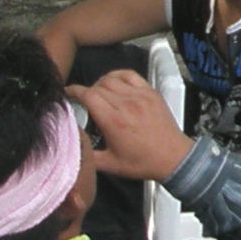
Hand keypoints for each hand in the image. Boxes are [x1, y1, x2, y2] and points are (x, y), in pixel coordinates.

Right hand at [69, 70, 190, 183]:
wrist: (173, 158)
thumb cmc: (141, 162)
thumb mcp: (109, 164)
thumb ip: (86, 155)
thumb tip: (69, 144)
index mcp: (113, 121)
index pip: (88, 95)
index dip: (73, 92)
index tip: (67, 94)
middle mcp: (126, 104)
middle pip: (97, 86)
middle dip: (86, 91)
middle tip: (84, 102)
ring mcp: (140, 96)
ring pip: (112, 78)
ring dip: (100, 83)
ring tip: (98, 93)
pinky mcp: (151, 92)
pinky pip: (130, 75)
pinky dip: (118, 75)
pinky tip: (114, 83)